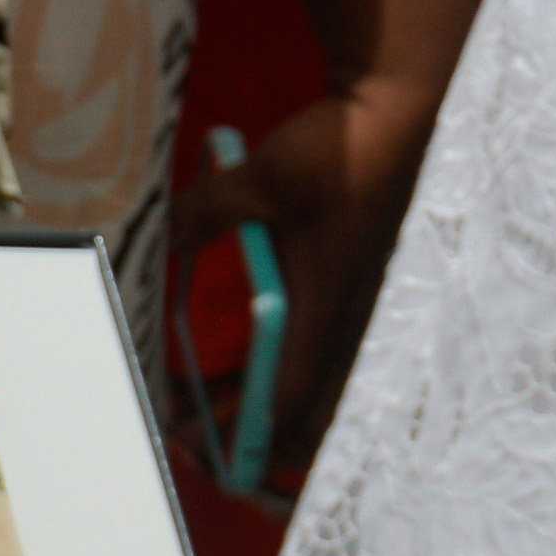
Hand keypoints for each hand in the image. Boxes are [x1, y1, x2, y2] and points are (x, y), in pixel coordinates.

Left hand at [171, 73, 438, 460]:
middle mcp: (344, 319)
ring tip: (198, 399)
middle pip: (306, 415)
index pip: (289, 397)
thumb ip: (207, 212)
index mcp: (325, 303)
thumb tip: (158, 238)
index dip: (241, 433)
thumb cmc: (342, 152)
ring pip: (310, 391)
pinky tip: (241, 361)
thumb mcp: (264, 177)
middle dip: (247, 436)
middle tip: (186, 429)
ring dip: (256, 405)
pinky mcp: (351, 296)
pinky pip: (315, 361)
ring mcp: (353, 310)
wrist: (397, 119)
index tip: (188, 436)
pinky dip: (276, 376)